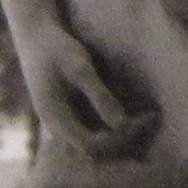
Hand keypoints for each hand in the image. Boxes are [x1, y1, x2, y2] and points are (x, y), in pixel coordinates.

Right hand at [20, 18, 156, 160]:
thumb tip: (122, 125)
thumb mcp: (80, 69)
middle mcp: (59, 128)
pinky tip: (138, 113)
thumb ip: (100, 96)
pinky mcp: (73, 116)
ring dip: (123, 135)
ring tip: (150, 118)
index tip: (140, 121)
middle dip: (125, 140)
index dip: (117, 140)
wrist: (36, 37)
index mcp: (56, 119)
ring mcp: (65, 123)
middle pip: (95, 151)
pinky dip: (117, 125)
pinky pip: (96, 130)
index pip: (90, 146)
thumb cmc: (57, 49)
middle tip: (152, 118)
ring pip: (97, 143)